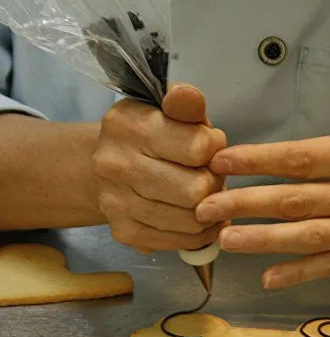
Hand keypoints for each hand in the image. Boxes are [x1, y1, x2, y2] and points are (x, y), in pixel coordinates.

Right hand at [93, 85, 226, 253]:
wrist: (107, 165)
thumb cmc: (151, 136)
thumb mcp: (170, 110)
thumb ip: (186, 104)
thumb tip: (186, 95)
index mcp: (130, 126)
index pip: (199, 148)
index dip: (214, 148)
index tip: (207, 146)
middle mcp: (117, 166)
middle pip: (196, 190)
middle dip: (214, 182)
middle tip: (208, 175)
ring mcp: (117, 203)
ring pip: (192, 220)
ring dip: (209, 209)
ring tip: (203, 194)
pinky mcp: (125, 232)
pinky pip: (180, 241)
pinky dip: (198, 232)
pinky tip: (197, 216)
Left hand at [196, 8, 329, 288]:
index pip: (307, 158)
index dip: (262, 160)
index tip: (222, 162)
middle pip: (300, 200)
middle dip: (248, 203)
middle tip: (205, 206)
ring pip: (312, 237)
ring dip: (265, 241)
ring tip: (224, 240)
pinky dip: (302, 273)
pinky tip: (268, 278)